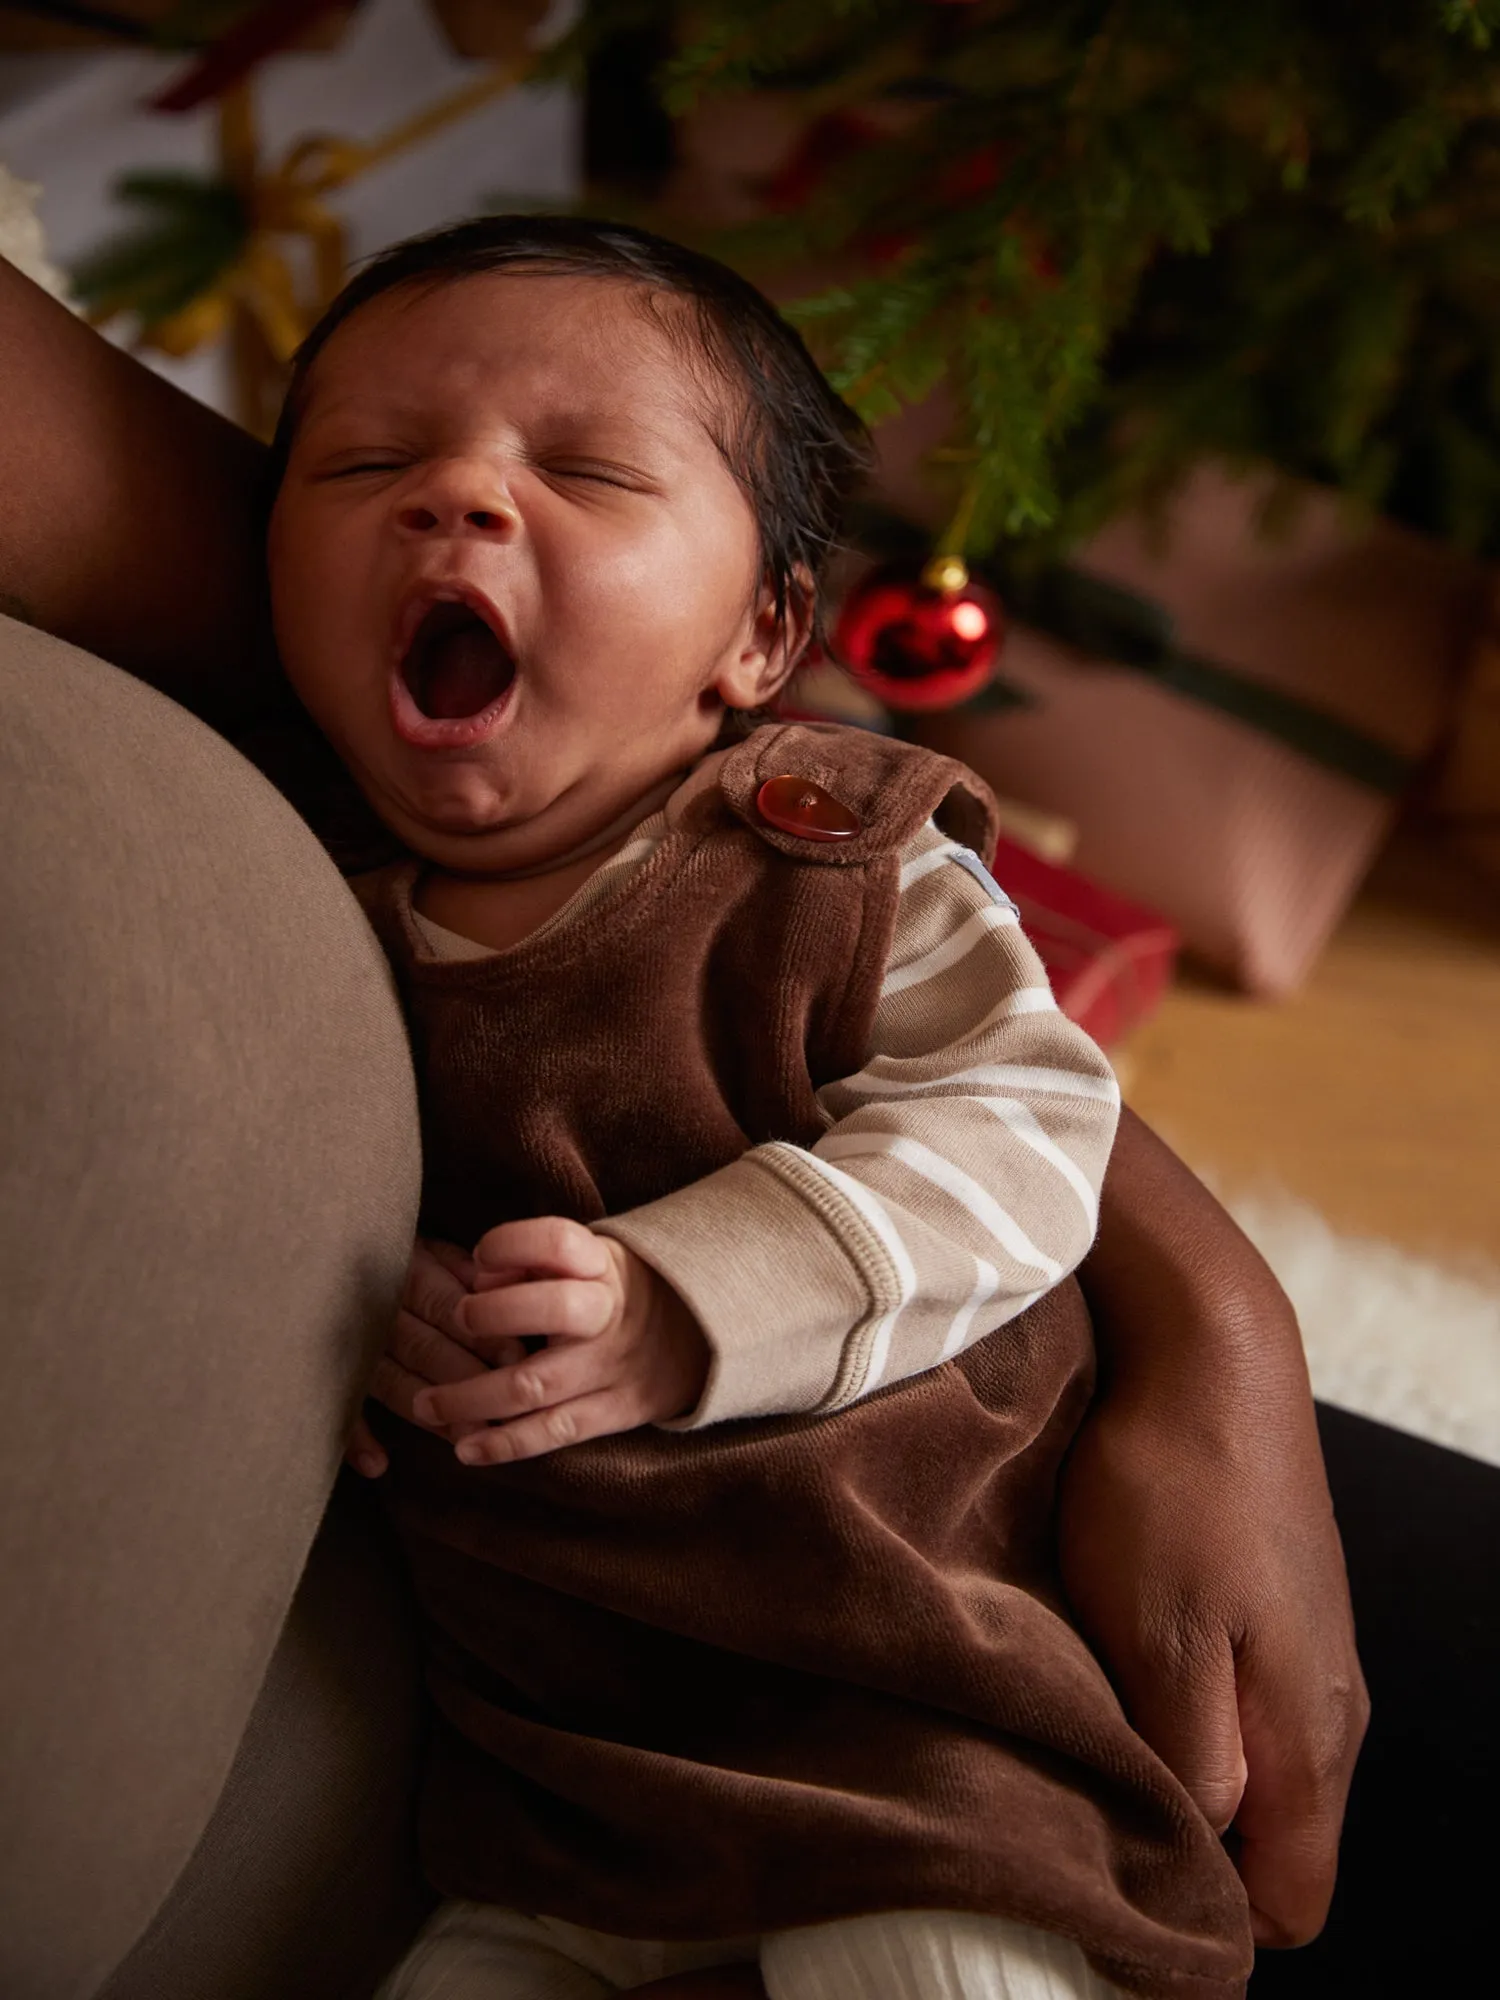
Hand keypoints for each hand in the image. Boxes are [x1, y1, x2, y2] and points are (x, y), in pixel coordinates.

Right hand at [345, 1237, 516, 1476]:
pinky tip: (377, 1465)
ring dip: (426, 1414)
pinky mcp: (323, 1367)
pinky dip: (354, 1437)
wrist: (319, 1250)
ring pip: (389, 1380)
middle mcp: (376, 1305)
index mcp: (406, 1266)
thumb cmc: (396, 1252)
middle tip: (500, 1415)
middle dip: (463, 1382)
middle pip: (423, 1347)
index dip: (482, 1335)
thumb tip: (509, 1292)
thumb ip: (468, 1270)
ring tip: (463, 1440)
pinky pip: (338, 1403)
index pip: (448, 1306)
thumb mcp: (433, 1245)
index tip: (517, 1362)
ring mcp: (346, 1340)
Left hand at [409, 1216, 710, 1465]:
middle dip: (493, 1315)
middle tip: (457, 1320)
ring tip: (426, 1404)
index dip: (512, 1244)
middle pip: (554, 1309)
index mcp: (602, 1264)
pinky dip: (506, 1443)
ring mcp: (613, 1365)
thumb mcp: (589, 1259)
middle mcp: (610, 1312)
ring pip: (537, 1385)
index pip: (558, 1241)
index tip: (479, 1256)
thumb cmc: (612, 1292)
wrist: (698, 1336)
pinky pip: (556, 1432)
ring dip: (473, 1397)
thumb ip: (534, 1258)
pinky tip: (465, 1449)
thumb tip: (476, 1279)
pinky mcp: (617, 1411)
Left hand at [1064, 1111, 1367, 1948]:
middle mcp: (1329, 1706)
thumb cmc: (1176, 1492)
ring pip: (1255, 1764)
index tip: (1131, 1876)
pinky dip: (1187, 1701)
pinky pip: (1244, 1697)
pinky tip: (1125, 1654)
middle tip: (1094, 1794)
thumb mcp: (1159, 1640)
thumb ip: (1192, 1761)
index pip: (1295, 1900)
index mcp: (1311, 1736)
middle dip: (1193, 1843)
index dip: (1217, 1914)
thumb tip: (1206, 1853)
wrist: (1210, 1351)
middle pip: (1276, 1840)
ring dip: (1183, 1763)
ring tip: (1100, 1718)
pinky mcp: (1276, 1598)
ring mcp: (1308, 1647)